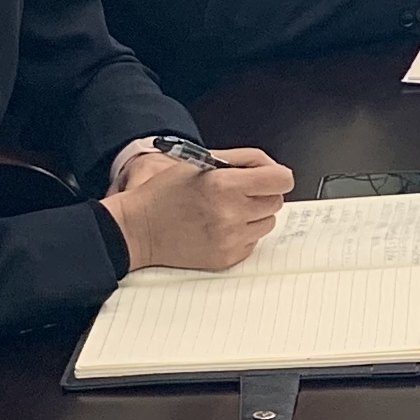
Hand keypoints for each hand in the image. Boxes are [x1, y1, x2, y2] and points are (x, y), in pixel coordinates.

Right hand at [103, 146, 292, 270]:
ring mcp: (230, 239)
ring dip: (254, 215)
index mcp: (224, 185)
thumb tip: (271, 168)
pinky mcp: (227, 258)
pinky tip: (219, 227)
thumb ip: (240, 161)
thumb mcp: (199, 162)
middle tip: (240, 192)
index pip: (281, 179)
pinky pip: (253, 242)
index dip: (276, 175)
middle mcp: (231, 214)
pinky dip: (243, 233)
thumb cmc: (164, 193)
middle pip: (276, 201)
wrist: (138, 229)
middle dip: (262, 194)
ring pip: (268, 223)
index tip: (267, 177)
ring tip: (227, 210)